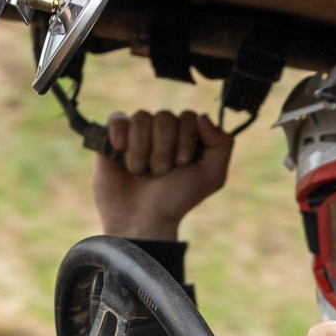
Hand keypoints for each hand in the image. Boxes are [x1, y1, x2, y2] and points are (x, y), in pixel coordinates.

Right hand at [93, 110, 233, 239]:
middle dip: (164, 147)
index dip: (186, 138)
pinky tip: (120, 150)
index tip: (182, 164)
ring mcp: (138, 135)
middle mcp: (163, 133)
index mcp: (187, 138)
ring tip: (140, 171)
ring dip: (142, 147)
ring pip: (142, 117)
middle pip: (165, 116)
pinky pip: (117, 118)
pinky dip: (120, 131)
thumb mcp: (212, 176)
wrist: (141, 219)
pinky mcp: (113, 139)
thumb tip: (203, 116)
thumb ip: (222, 144)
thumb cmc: (176, 199)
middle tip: (160, 172)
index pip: (189, 117)